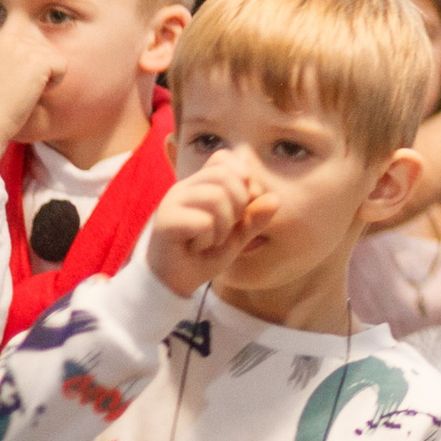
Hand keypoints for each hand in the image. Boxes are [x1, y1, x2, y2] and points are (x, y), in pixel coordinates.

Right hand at [0, 11, 63, 142]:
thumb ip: (9, 52)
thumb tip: (30, 41)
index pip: (21, 29)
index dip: (22, 61)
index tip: (7, 77)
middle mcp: (5, 37)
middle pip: (38, 46)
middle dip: (33, 67)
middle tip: (14, 86)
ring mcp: (22, 47)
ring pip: (50, 56)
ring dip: (42, 75)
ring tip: (21, 89)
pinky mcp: (39, 61)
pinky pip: (61, 66)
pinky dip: (54, 82)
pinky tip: (35, 92)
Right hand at [146, 151, 278, 293]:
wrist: (176, 282)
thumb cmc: (205, 253)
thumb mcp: (239, 234)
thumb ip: (256, 217)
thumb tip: (275, 199)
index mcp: (201, 184)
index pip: (224, 158)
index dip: (243, 180)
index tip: (242, 207)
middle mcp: (185, 187)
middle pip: (225, 175)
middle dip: (239, 204)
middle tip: (227, 227)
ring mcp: (171, 202)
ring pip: (216, 196)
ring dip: (224, 225)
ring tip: (212, 239)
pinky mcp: (164, 221)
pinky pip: (204, 221)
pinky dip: (209, 238)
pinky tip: (198, 247)